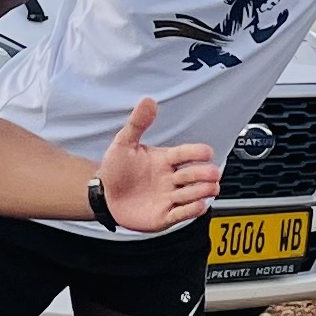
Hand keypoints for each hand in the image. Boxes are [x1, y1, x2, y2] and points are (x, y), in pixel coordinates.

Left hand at [94, 99, 220, 231]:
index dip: (197, 153)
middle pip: (194, 175)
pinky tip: (199, 205)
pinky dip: (192, 210)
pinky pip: (181, 214)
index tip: (207, 152)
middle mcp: (170, 178)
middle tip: (212, 173)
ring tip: (208, 189)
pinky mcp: (164, 215)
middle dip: (205, 174)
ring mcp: (169, 197)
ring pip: (193, 194)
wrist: (104, 196)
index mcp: (164, 159)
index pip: (185, 154)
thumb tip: (148, 101)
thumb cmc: (116, 169)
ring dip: (203, 191)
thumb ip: (137, 123)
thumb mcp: (124, 143)